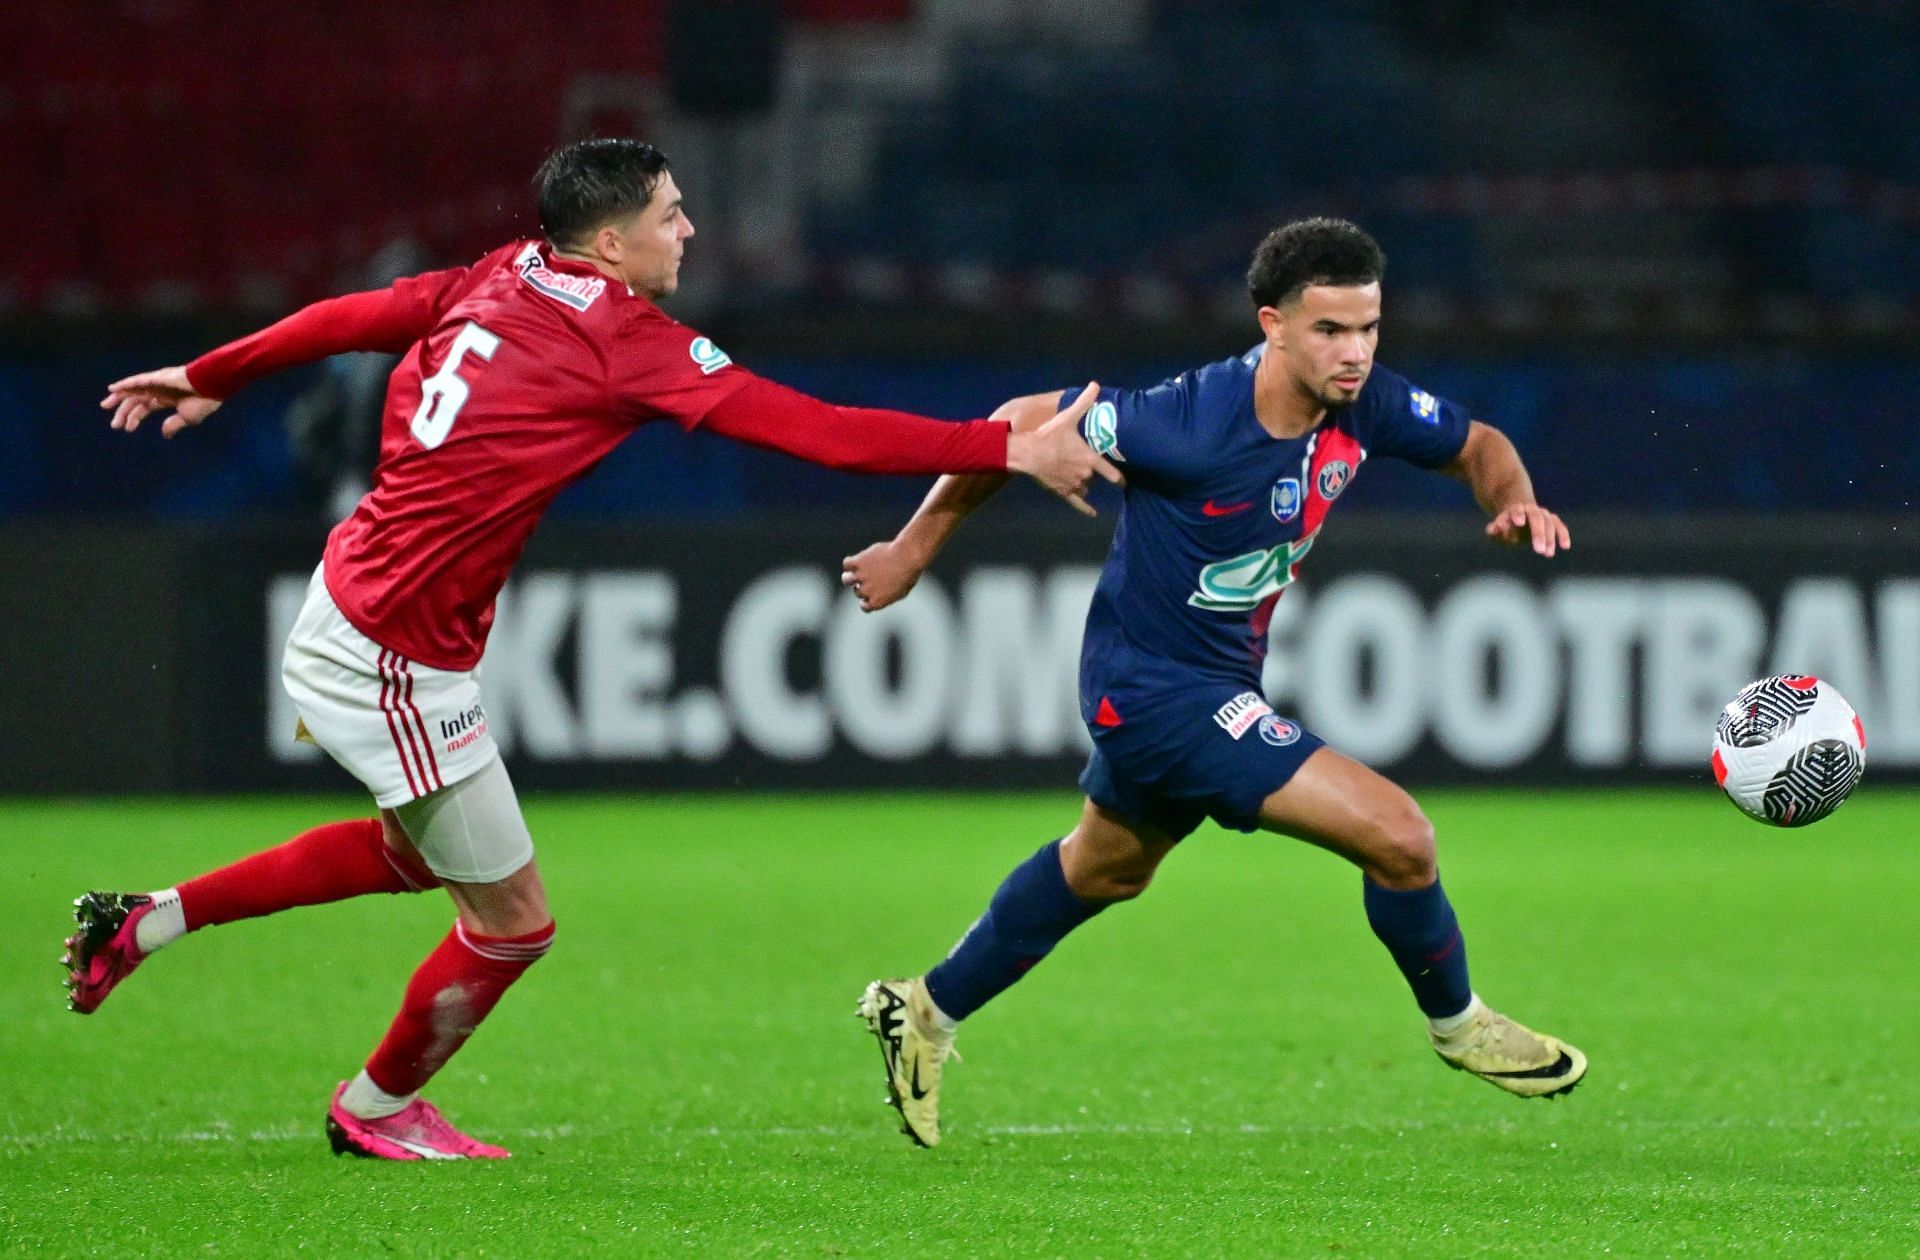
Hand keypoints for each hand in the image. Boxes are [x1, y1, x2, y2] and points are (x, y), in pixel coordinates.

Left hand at [101, 366, 221, 437]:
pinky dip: (125, 384)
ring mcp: (156, 382)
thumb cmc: (204, 400)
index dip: (134, 418)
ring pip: (132, 390)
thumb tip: (164, 435)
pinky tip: (113, 389)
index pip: (144, 408)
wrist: (212, 385)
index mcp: (166, 399)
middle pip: (135, 400)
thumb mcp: (187, 418)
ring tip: (105, 405)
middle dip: (123, 412)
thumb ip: (173, 425)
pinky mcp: (157, 378)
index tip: (127, 430)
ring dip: (118, 398)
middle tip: (114, 425)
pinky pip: (137, 381)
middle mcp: (158, 390)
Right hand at [841, 539, 925, 611]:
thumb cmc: (909, 574)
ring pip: (846, 579)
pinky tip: (858, 560)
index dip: (867, 600)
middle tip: (873, 576)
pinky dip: (850, 563)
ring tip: (857, 570)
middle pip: (858, 592)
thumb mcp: (902, 591)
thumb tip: (882, 594)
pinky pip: (847, 563)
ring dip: (850, 576)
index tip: (872, 593)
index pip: (864, 607)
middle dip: (864, 585)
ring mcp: (861, 576)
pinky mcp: (859, 562)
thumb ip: (888, 595)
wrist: (907, 558)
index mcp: (876, 602)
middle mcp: (866, 591)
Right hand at [1005, 382, 1123, 515]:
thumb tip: (1095, 384)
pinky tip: (1093, 514)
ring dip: (1084, 482)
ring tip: (1079, 474)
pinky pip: (1077, 503)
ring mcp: (1074, 485)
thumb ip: (1084, 403)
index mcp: (1090, 459)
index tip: (1126, 480)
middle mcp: (1085, 475)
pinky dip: (1086, 508)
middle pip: (1095, 477)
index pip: (1112, 473)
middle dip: (1093, 471)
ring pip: (1085, 487)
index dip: (1121, 478)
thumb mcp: (1068, 417)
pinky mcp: (1062, 492)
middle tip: (1089, 464)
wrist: (1027, 453)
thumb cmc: (1049, 435)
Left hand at [1486, 502, 1570, 555]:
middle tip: (1538, 550)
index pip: (1516, 510)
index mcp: (1515, 509)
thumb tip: (1494, 529)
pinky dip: (1563, 535)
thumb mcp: (1497, 529)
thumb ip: (1494, 530)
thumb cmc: (1506, 526)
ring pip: (1549, 523)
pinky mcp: (1552, 521)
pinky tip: (1565, 546)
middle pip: (1536, 517)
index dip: (1517, 514)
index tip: (1519, 522)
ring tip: (1548, 554)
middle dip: (1538, 533)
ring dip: (1550, 538)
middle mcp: (1530, 510)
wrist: (1517, 515)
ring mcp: (1542, 514)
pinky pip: (1559, 526)